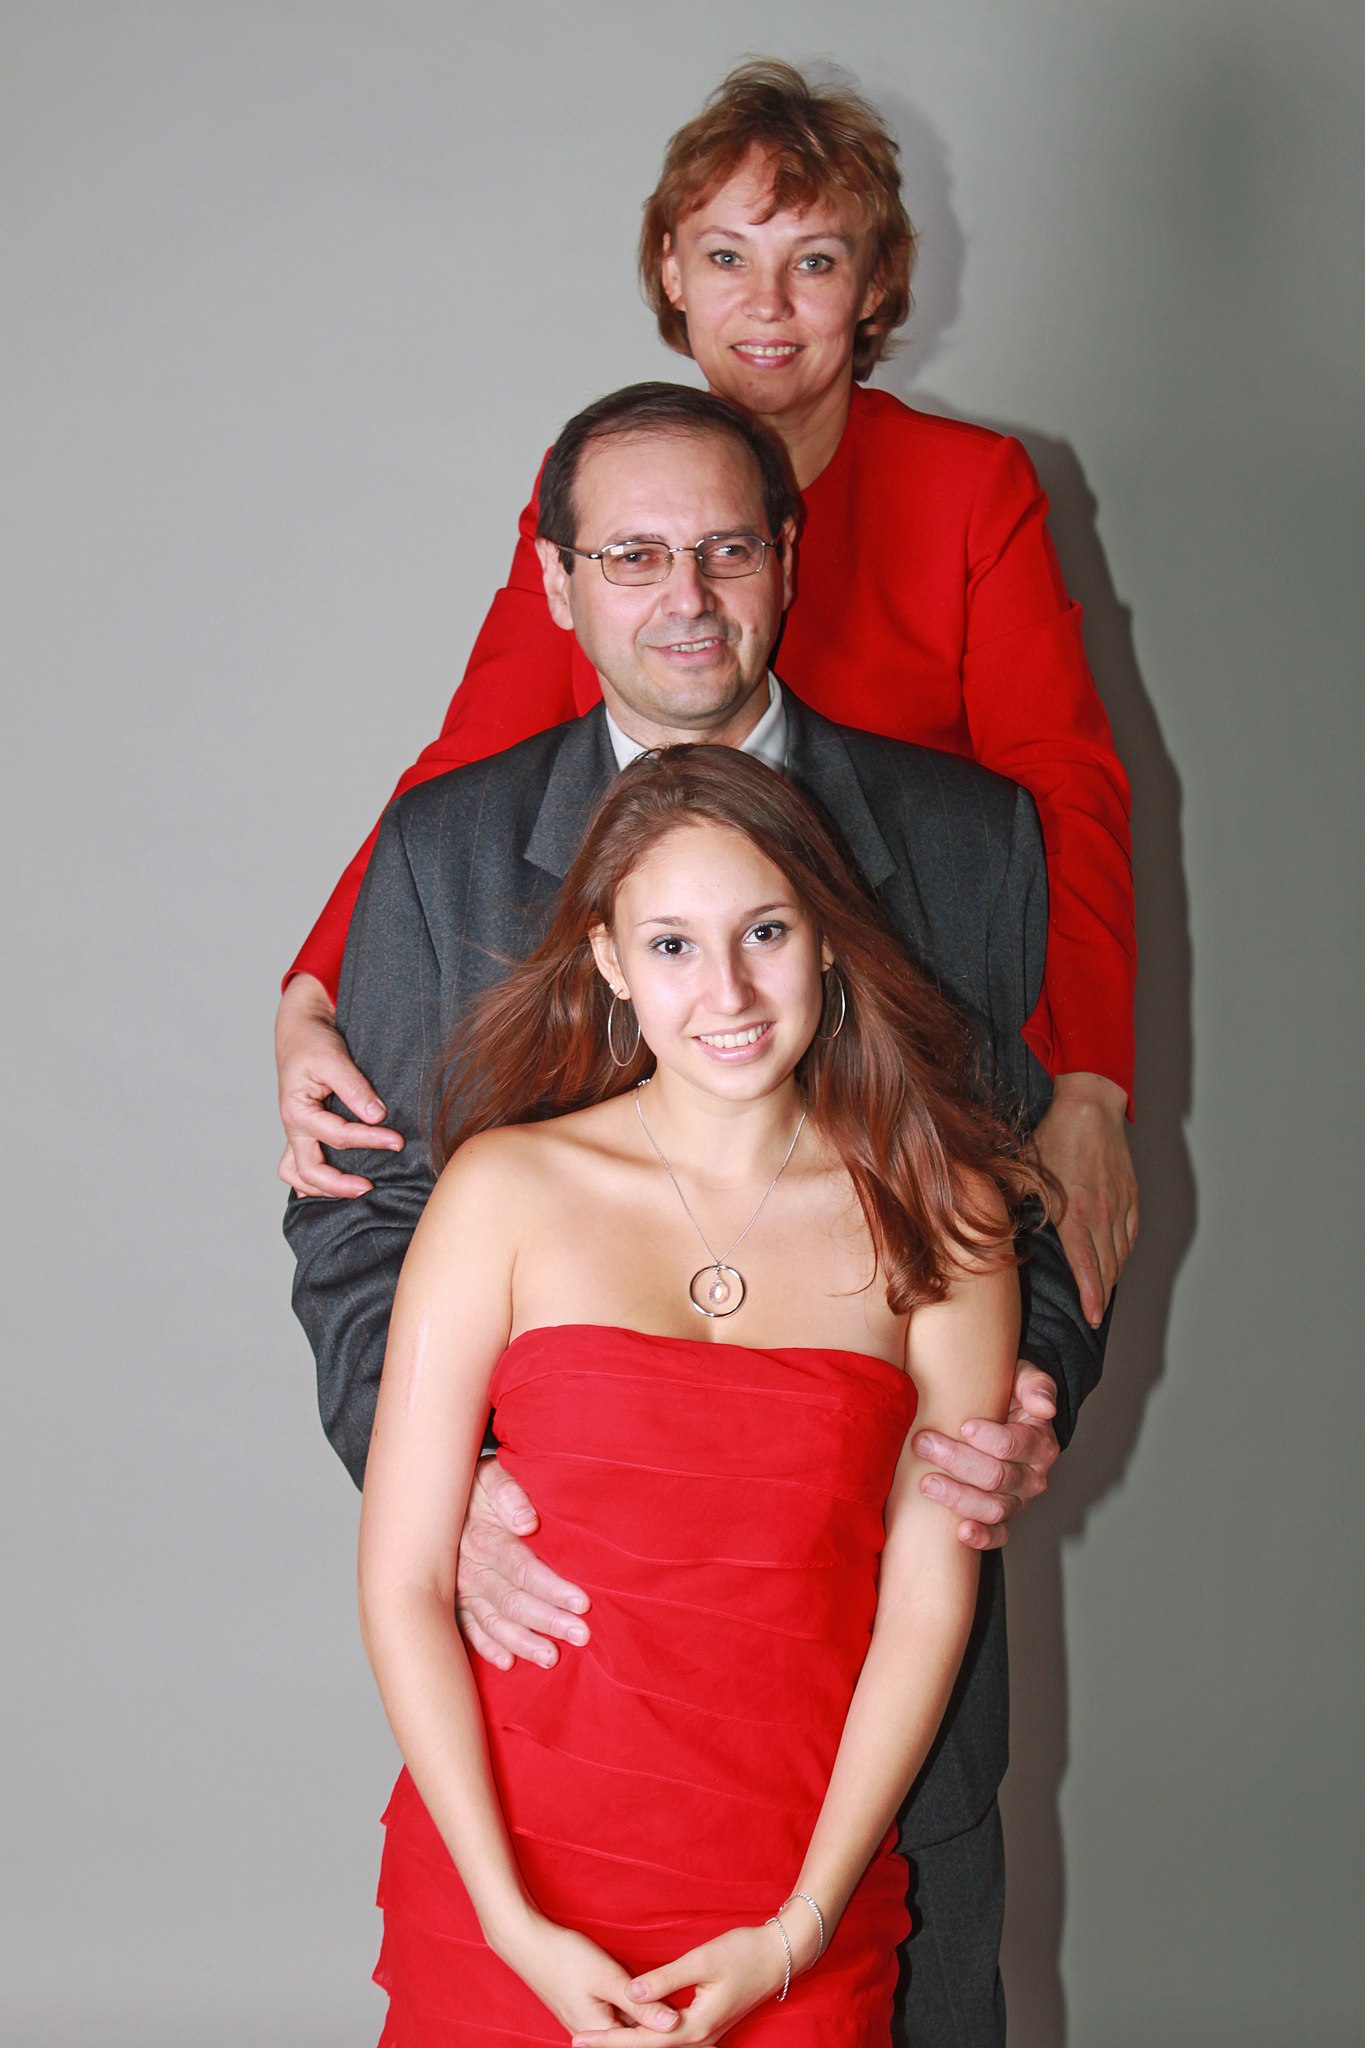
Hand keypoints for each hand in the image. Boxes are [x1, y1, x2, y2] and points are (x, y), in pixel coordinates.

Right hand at [275, 973, 402, 1197]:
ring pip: (296, 1174)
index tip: (397, 1141)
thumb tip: (376, 1116)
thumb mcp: (333, 1058)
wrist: (300, 1030)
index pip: (336, 1136)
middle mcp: (293, 1126)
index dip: (369, 1140)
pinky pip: (298, 1165)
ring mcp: (296, 1131)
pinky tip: (332, 1188)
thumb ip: (354, 1088)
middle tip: (370, 1188)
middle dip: (340, 1184)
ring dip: (321, 1188)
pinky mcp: (304, 1130)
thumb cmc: (313, 1042)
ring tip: (352, 1193)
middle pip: (309, 1170)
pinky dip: (311, 1180)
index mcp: (297, 1110)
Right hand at [456, 1455, 591, 1670]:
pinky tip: (507, 1662)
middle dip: (547, 1621)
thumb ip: (508, 1493)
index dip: (552, 1587)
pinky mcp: (452, 1601)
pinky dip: (487, 1648)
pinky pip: (468, 1630)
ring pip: (493, 1622)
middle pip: (512, 1601)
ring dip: (522, 1642)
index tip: (581, 1603)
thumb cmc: (473, 1485)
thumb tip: (527, 1522)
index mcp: (482, 1539)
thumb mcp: (489, 1475)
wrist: (434, 1494)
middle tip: (581, 1635)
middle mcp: (469, 1570)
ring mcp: (459, 1589)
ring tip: (551, 1658)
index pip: (522, 1569)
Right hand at [499, 1916, 681, 2036]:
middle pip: (636, 2039)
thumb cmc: (566, 1957)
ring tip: (679, 2016)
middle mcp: (593, 2033)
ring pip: (628, 2028)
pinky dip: (636, 2014)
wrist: (528, 1943)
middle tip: (696, 2026)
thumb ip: (641, 2005)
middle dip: (661, 2033)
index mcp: (600, 2031)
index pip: (643, 2043)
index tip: (698, 2031)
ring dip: (649, 2023)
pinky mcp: (587, 2010)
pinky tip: (652, 2006)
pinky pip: (618, 2019)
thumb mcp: (607, 1977)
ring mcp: (588, 2022)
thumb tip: (674, 2026)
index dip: (670, 2038)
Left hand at [572, 1921, 799, 2045]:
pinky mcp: (708, 2027)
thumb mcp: (702, 1960)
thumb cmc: (743, 1952)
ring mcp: (706, 2036)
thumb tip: (631, 1994)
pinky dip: (647, 2040)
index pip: (642, 2041)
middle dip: (613, 2046)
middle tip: (578, 2042)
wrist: (781, 1955)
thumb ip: (665, 1979)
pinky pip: (671, 2042)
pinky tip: (634, 2034)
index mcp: (696, 2027)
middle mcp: (700, 2040)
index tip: (580, 2037)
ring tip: (599, 2040)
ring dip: (629, 2044)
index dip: (609, 2040)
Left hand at [914, 1362, 1059, 1549]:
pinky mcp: (1002, 1517)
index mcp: (1040, 1443)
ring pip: (993, 1508)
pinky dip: (982, 1537)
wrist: (1003, 1415)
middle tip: (924, 1443)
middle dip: (958, 1460)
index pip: (1015, 1445)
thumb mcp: (1024, 1378)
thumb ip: (1036, 1385)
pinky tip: (961, 1532)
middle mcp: (1032, 1477)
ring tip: (928, 1483)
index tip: (964, 1427)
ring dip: (958, 1497)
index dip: (990, 1439)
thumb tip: (1045, 1406)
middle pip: (997, 1477)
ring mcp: (1017, 1501)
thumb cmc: (1009, 1395)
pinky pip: (998, 1536)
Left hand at [1030, 1071, 1138, 1326]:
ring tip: (1103, 1295)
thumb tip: (987, 1221)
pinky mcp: (1130, 1196)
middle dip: (1101, 1295)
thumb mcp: (1023, 1170)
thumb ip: (1009, 1200)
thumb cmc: (1055, 1135)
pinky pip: (1131, 1234)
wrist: (1090, 1107)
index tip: (1092, 1317)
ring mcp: (1120, 1206)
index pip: (1086, 1266)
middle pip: (1107, 1266)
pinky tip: (1117, 1260)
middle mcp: (1102, 1215)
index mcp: (1075, 1213)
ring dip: (1112, 1276)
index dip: (1091, 1296)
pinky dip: (1124, 1252)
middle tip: (1095, 1316)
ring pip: (1120, 1253)